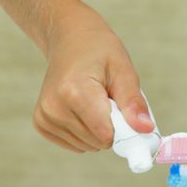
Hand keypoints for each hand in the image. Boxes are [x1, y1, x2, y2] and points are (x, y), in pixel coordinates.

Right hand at [33, 6, 153, 151]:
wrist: (69, 39)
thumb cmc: (99, 51)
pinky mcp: (41, 123)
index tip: (122, 107)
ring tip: (93, 101)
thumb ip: (133, 103)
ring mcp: (45, 116)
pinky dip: (84, 132)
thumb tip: (146, 130)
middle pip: (97, 142)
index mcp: (73, 92)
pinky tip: (81, 109)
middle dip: (110, 127)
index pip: (105, 135)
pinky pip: (74, 144)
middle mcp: (54, 107)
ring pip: (86, 147)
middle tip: (107, 99)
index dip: (121, 126)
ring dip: (97, 130)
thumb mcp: (123, 70)